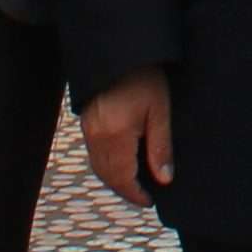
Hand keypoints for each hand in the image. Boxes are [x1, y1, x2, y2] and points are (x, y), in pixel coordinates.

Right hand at [82, 69, 175, 205]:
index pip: (123, 178)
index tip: (150, 201)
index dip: (136, 194)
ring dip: (115, 179)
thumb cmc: (144, 76)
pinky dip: (107, 165)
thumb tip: (164, 179)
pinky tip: (122, 163)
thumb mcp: (160, 110)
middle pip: (108, 176)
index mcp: (115, 136)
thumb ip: (160, 147)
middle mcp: (96, 137)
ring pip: (99, 167)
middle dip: (125, 190)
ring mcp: (88, 130)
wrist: (120, 50)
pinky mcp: (87, 122)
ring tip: (136, 183)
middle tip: (144, 196)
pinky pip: (94, 154)